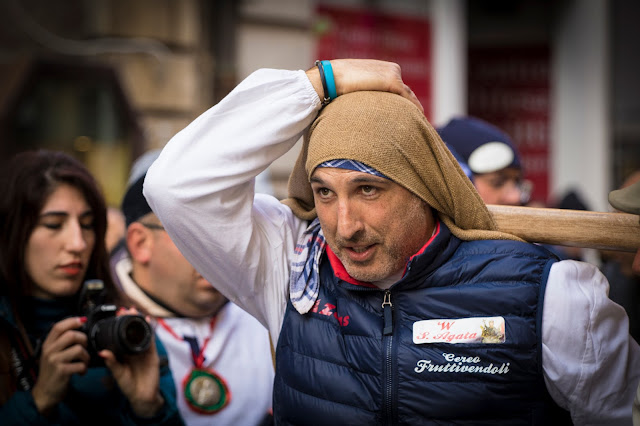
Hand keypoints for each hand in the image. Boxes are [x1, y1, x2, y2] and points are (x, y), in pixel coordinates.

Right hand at [31, 316, 88, 415]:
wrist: (45, 392)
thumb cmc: (52, 371)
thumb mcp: (51, 354)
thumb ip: (60, 342)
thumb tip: (76, 325)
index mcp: (47, 345)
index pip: (58, 327)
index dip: (72, 321)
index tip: (82, 321)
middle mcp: (49, 351)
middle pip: (71, 335)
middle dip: (83, 340)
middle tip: (84, 348)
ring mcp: (54, 361)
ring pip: (78, 349)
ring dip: (86, 356)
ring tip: (84, 362)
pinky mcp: (61, 371)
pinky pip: (80, 365)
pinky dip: (84, 368)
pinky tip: (81, 372)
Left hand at [100, 307, 163, 417]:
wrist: (144, 396)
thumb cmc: (129, 386)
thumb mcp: (118, 374)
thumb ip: (112, 364)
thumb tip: (102, 352)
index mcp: (123, 354)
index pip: (120, 336)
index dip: (118, 326)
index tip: (115, 315)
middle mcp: (132, 350)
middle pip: (131, 331)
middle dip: (129, 320)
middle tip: (125, 309)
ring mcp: (142, 351)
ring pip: (140, 333)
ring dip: (138, 322)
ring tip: (135, 312)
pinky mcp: (152, 353)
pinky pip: (150, 339)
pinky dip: (150, 330)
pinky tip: (148, 321)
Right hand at [306, 59, 423, 112]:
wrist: (331, 78)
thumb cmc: (337, 84)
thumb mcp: (356, 86)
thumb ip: (367, 91)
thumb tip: (368, 107)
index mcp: (383, 67)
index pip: (399, 87)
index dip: (404, 101)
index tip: (409, 113)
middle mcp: (391, 68)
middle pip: (405, 91)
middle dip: (411, 104)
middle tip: (419, 120)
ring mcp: (393, 74)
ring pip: (408, 94)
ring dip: (414, 108)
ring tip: (420, 122)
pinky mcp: (392, 81)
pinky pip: (408, 97)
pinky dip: (414, 107)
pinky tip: (420, 117)